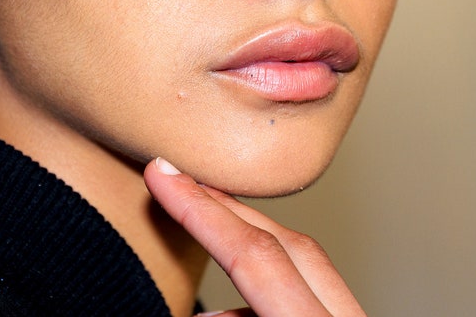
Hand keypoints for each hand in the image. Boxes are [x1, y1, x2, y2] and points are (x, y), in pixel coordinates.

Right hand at [144, 158, 365, 316]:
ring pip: (306, 266)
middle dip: (225, 209)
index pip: (256, 257)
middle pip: (290, 243)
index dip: (200, 211)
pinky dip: (269, 293)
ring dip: (245, 252)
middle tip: (178, 180)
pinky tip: (229, 312)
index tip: (161, 172)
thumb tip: (198, 307)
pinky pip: (314, 297)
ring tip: (197, 242)